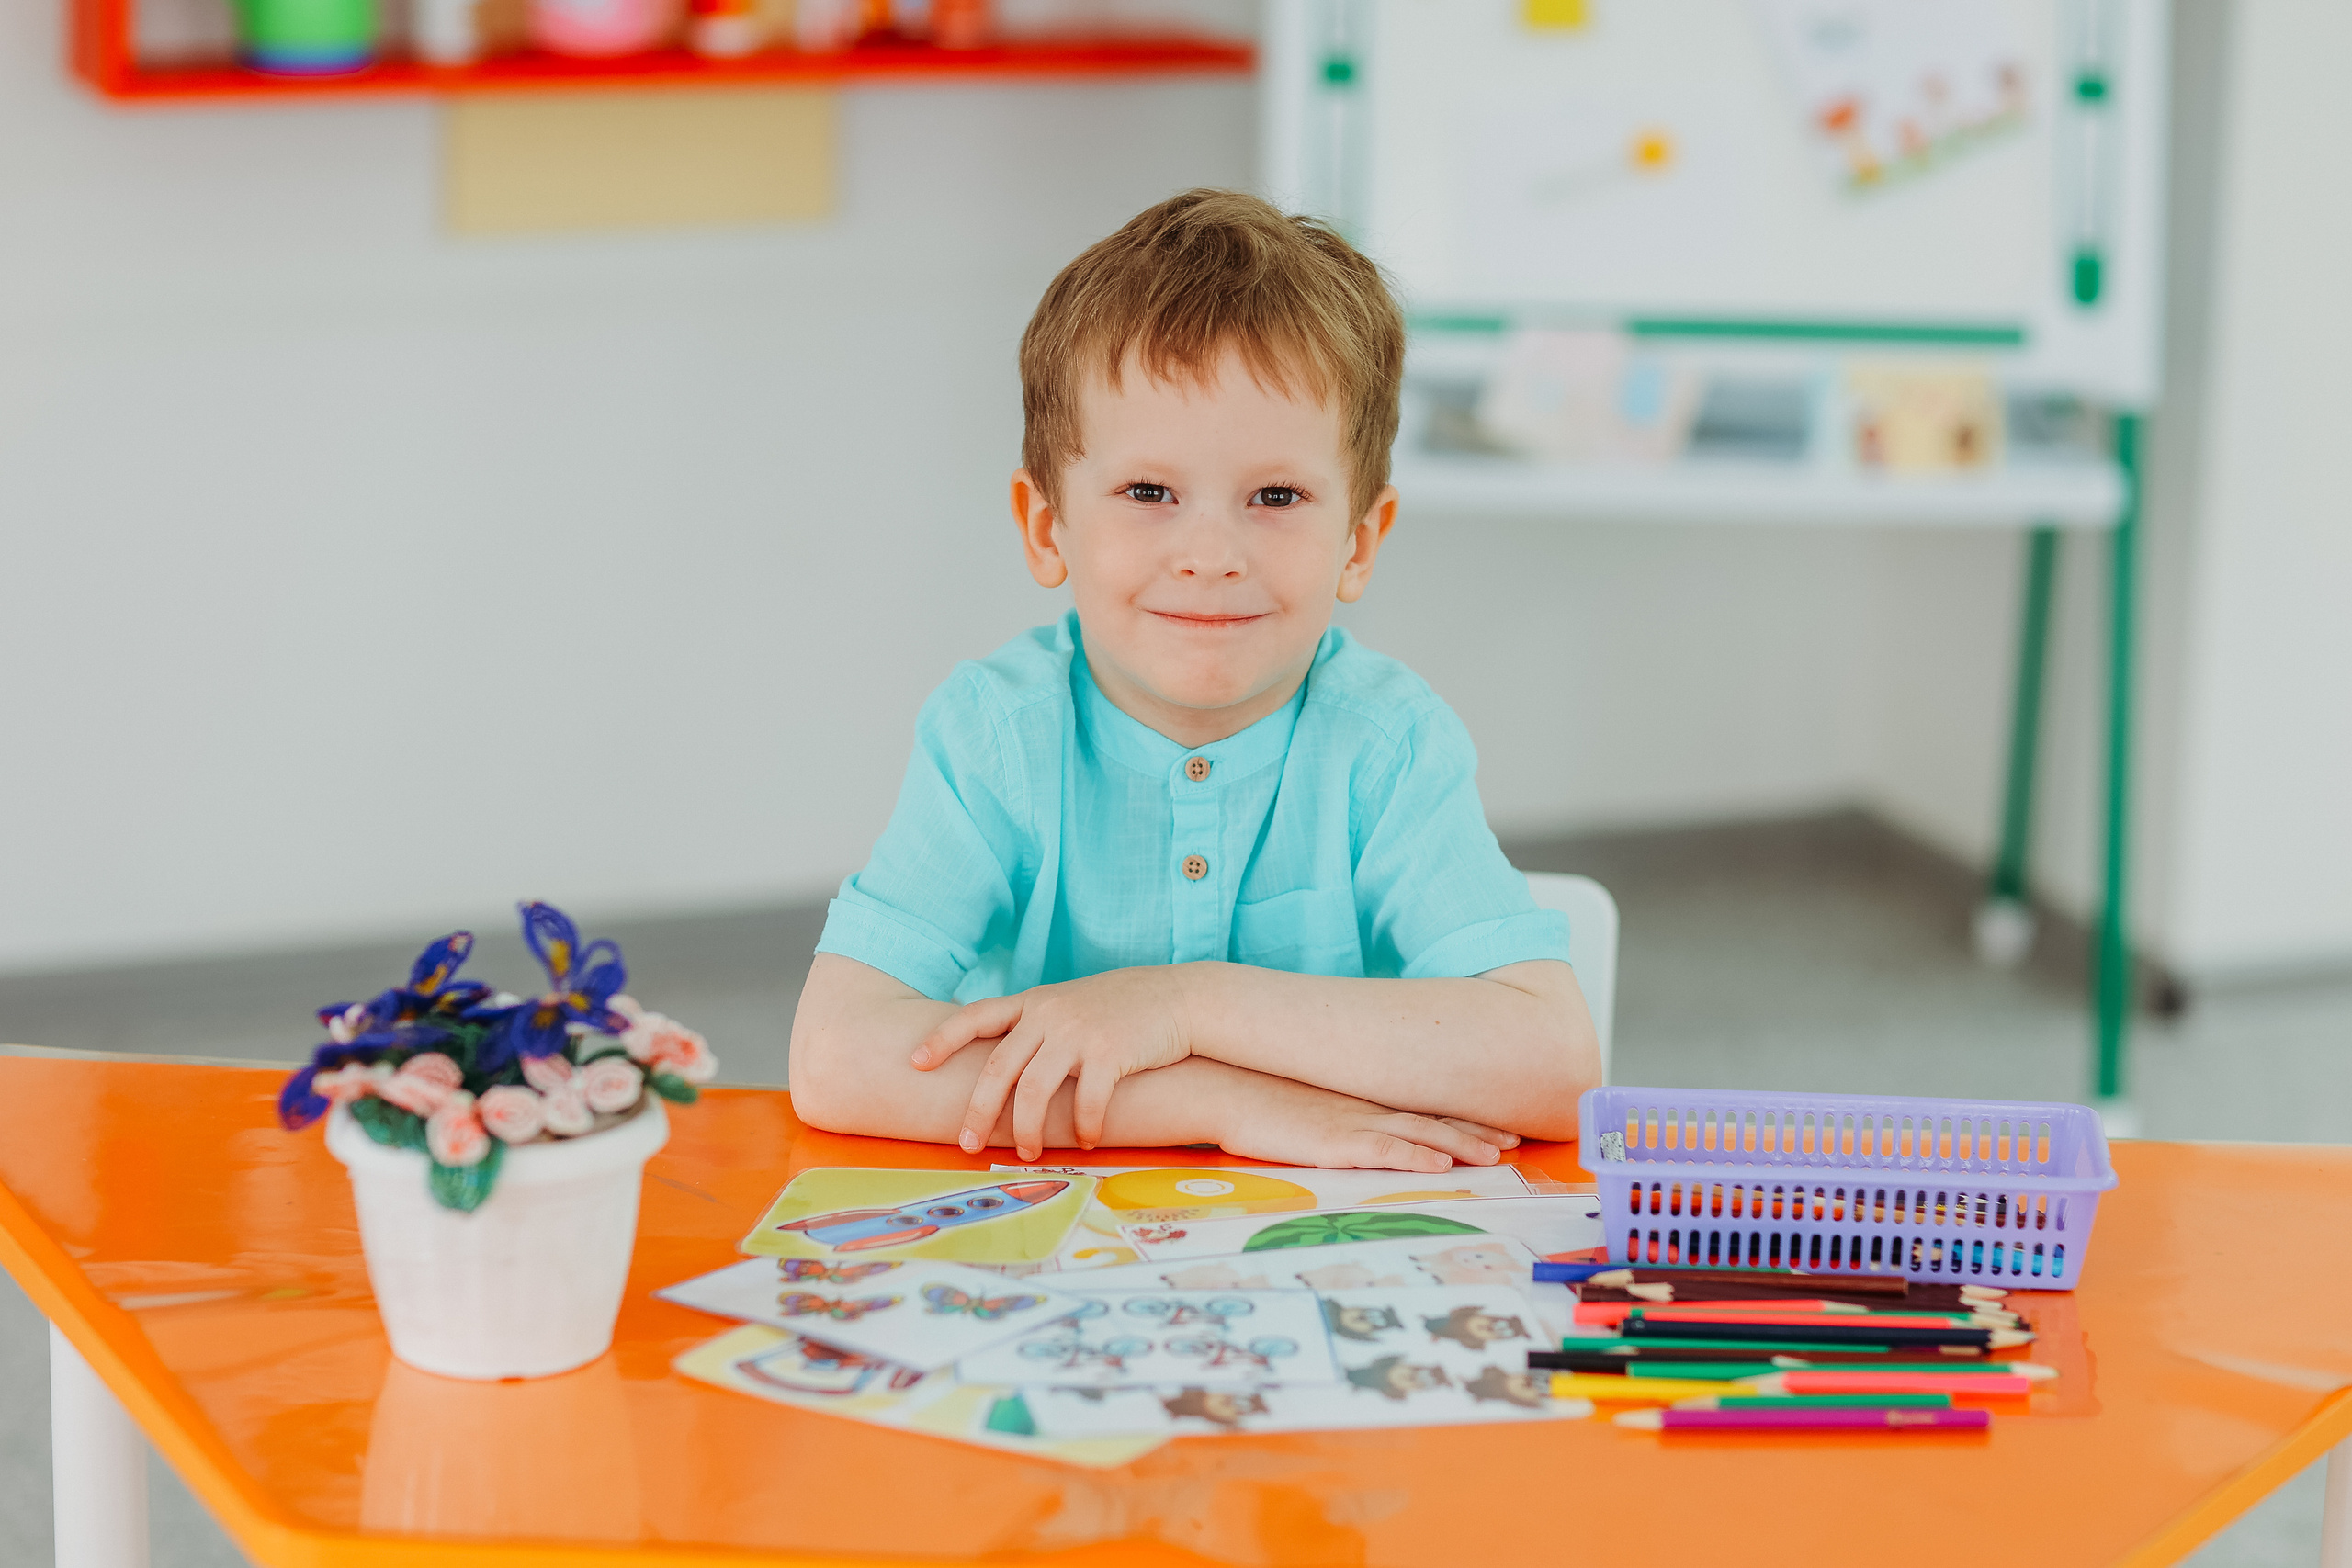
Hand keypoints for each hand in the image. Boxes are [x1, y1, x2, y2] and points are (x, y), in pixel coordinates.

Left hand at [910, 968, 1193, 1157]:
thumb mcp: (1074, 1004)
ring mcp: (1078, 1032)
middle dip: (979, 1111)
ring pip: (1034, 1090)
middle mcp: (1049, 1014)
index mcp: (1035, 1002)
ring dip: (1029, 1129)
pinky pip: (1087, 1101)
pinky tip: (1087, 1141)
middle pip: (998, 1068)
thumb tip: (1011, 1063)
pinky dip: (1084, 1127)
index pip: (976, 1016)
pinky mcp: (1110, 1052)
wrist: (1180, 997)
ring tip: (1031, 1154)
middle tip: (969, 1144)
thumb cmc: (1126, 1008)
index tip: (915, 1061)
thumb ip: (1040, 1025)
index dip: (942, 1039)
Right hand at [1212, 1073, 1511, 1172]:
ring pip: (1418, 1134)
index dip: (1462, 1121)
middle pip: (1431, 1120)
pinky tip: (1440, 1165)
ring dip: (1459, 1145)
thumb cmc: (1256, 1098)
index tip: (1497, 1129)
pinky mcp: (1332, 1141)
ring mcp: (1350, 1123)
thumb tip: (1353, 1132)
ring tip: (1496, 1155)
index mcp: (1360, 1101)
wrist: (1219, 1086)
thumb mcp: (1305, 1104)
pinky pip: (1382, 1150)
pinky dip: (1414, 1157)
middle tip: (1513, 1142)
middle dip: (1475, 1132)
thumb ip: (1335, 1116)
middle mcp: (1364, 1108)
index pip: (1422, 1110)